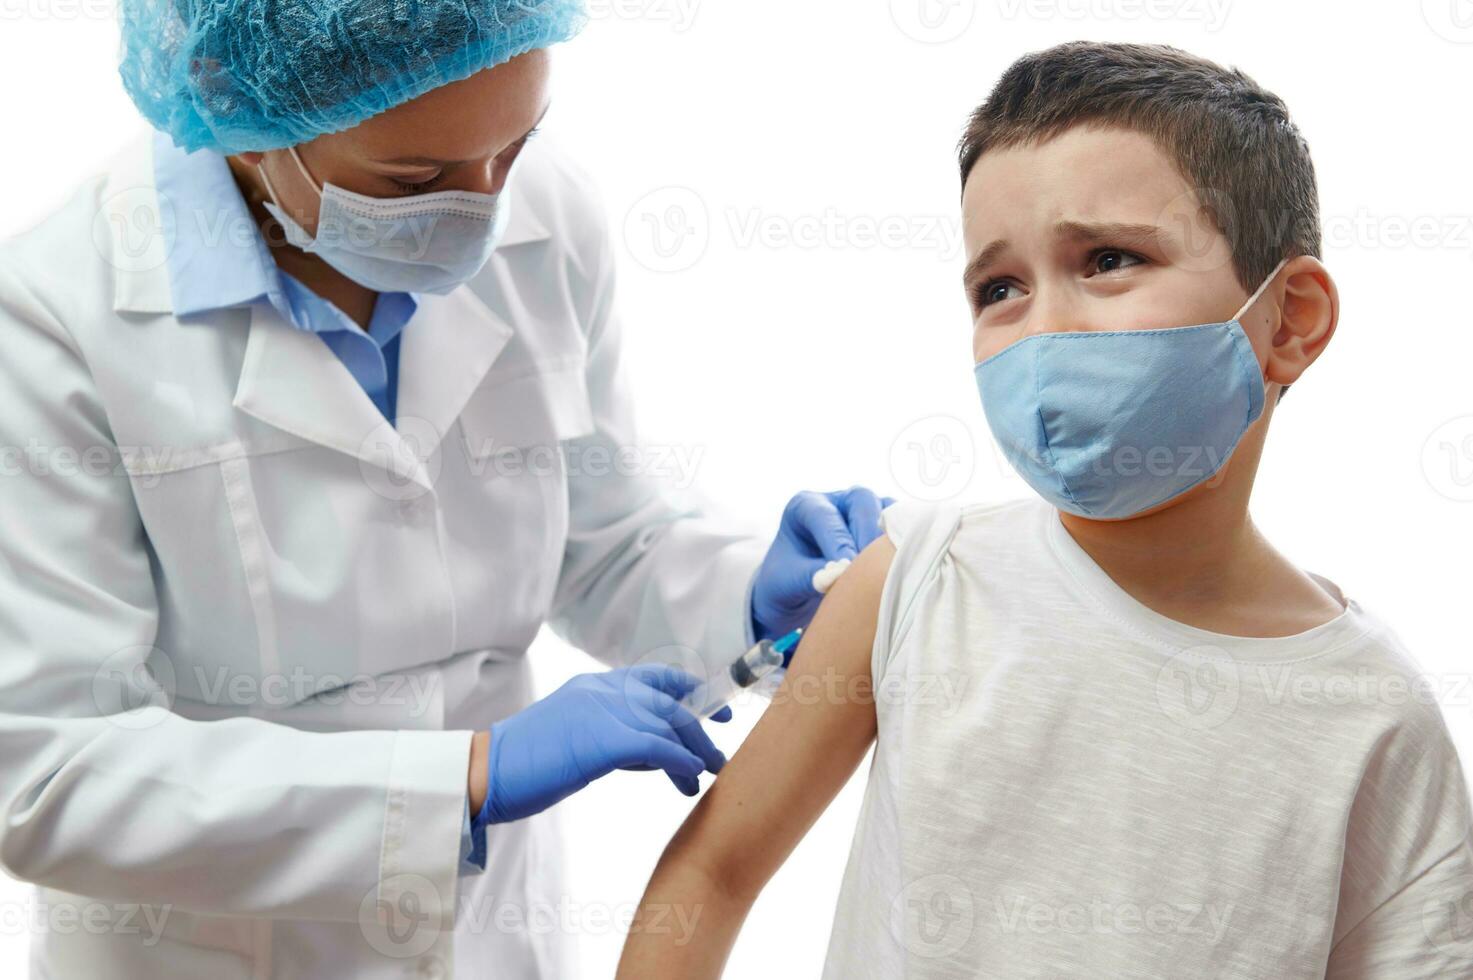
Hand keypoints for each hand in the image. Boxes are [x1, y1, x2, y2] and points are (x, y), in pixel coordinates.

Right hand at [476, 665, 731, 826]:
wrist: (487, 771)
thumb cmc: (528, 763)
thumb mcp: (576, 735)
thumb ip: (613, 732)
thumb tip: (655, 752)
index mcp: (596, 684)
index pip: (656, 676)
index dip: (691, 689)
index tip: (715, 709)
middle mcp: (604, 689)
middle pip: (670, 701)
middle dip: (702, 726)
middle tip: (719, 753)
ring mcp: (603, 710)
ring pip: (670, 722)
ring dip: (696, 751)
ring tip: (708, 774)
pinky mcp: (603, 739)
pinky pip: (658, 746)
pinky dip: (680, 762)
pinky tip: (689, 778)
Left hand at [750, 486, 892, 649]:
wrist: (796, 591)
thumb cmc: (787, 582)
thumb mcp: (789, 581)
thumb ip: (812, 575)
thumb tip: (840, 575)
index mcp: (805, 506)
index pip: (824, 515)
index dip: (836, 540)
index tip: (845, 567)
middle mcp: (836, 500)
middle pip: (861, 500)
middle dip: (866, 533)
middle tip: (868, 566)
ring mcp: (863, 510)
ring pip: (886, 508)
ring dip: (888, 537)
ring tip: (886, 567)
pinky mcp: (884, 524)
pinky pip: (901, 525)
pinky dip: (903, 541)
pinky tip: (900, 566)